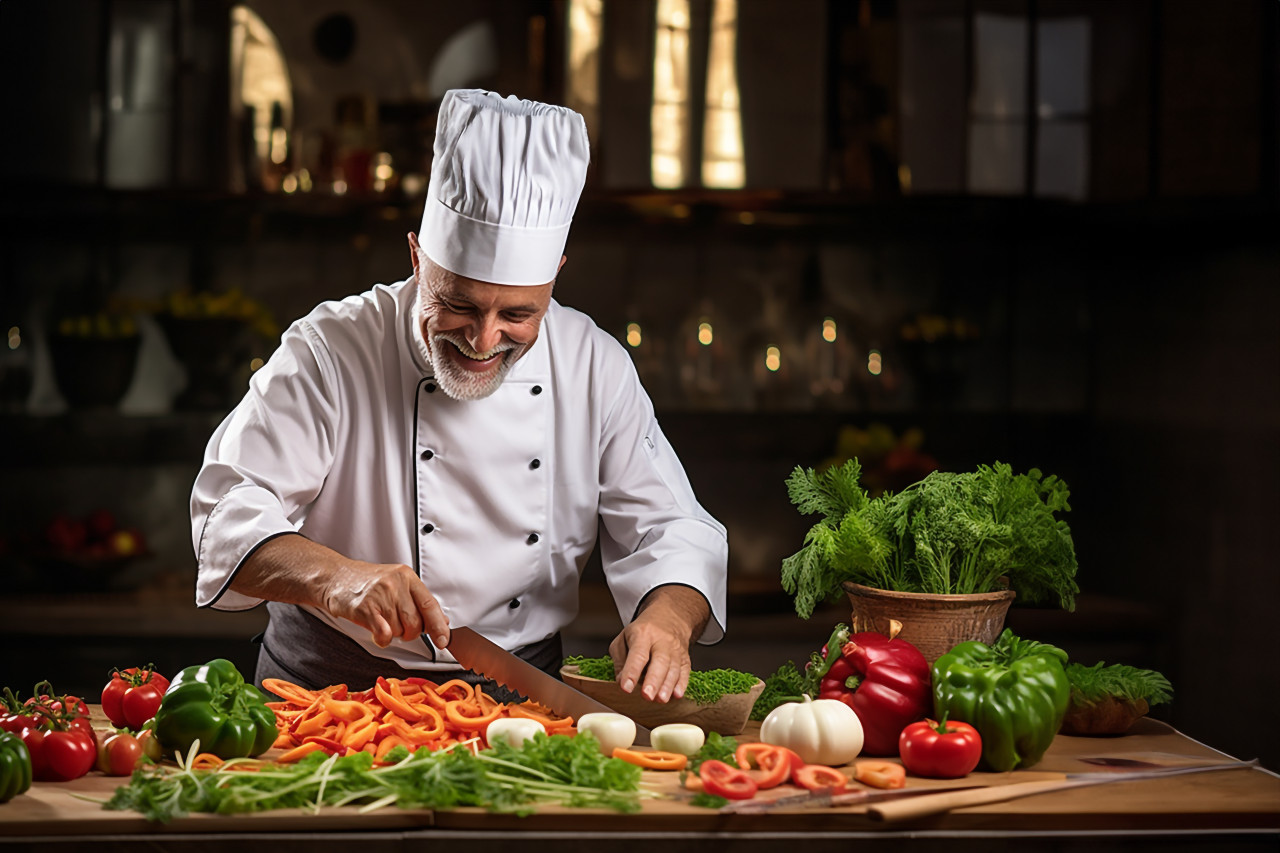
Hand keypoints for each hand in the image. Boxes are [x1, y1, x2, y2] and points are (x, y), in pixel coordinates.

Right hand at [232, 534, 449, 648]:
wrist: (334, 577)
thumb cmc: (366, 582)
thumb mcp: (396, 583)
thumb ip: (417, 600)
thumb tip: (441, 622)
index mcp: (407, 576)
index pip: (430, 604)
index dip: (439, 626)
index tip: (443, 640)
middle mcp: (396, 584)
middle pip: (415, 623)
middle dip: (409, 632)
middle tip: (397, 625)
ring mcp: (380, 595)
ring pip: (400, 630)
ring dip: (393, 633)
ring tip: (382, 620)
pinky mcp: (365, 608)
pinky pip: (384, 635)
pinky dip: (382, 638)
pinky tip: (376, 630)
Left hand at [609, 586, 709, 702]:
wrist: (670, 618)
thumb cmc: (643, 631)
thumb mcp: (623, 638)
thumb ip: (620, 660)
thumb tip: (621, 680)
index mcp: (642, 634)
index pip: (637, 654)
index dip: (631, 671)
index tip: (626, 687)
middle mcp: (661, 641)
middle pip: (660, 661)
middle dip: (653, 680)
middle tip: (647, 696)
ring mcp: (675, 649)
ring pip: (674, 668)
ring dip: (667, 685)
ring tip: (660, 699)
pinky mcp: (685, 658)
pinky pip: (685, 671)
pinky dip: (682, 684)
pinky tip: (677, 694)